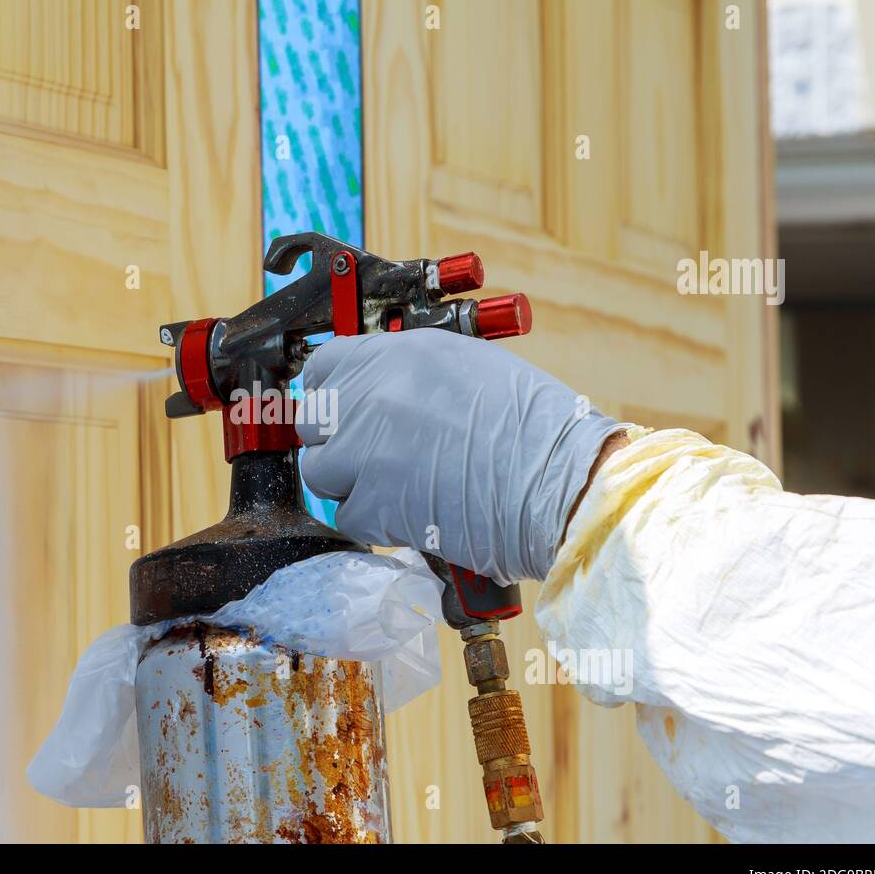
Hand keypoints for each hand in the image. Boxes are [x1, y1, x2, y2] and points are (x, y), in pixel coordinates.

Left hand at [297, 329, 624, 583]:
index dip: (333, 393)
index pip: (325, 367)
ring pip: (319, 470)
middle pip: (314, 420)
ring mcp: (366, 449)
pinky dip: (370, 519)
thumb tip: (376, 391)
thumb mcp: (469, 368)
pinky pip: (344, 514)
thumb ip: (409, 375)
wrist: (559, 483)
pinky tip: (408, 511)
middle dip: (338, 440)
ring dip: (348, 483)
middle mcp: (374, 394)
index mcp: (399, 354)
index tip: (344, 411)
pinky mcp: (371, 502)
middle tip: (372, 456)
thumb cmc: (535, 428)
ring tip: (393, 488)